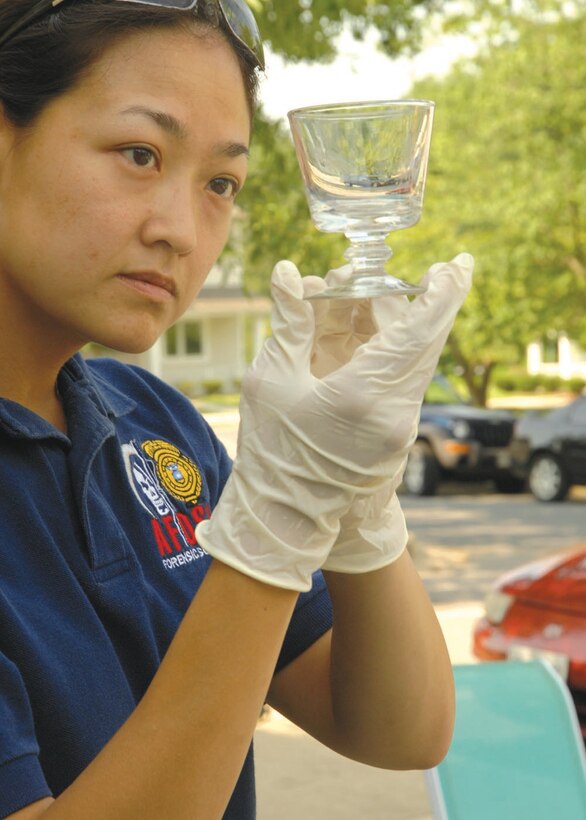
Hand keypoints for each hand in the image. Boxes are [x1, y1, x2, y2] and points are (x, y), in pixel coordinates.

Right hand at [196, 255, 471, 589]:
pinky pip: (402, 379)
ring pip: (412, 358)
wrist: (287, 518)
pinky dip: (383, 350)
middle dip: (402, 300)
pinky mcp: (398, 434)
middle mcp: (394, 411)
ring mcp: (401, 426)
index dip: (442, 293)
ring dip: (387, 323)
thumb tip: (289, 270)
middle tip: (374, 273)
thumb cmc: (271, 450)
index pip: (419, 331)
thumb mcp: (269, 380)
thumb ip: (290, 322)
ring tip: (348, 298)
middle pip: (420, 340)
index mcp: (362, 394)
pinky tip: (352, 333)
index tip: (455, 264)